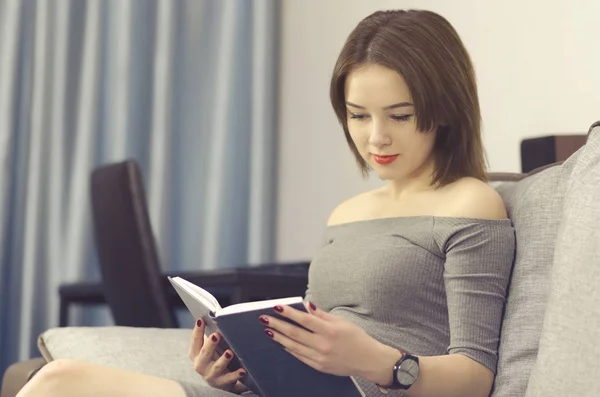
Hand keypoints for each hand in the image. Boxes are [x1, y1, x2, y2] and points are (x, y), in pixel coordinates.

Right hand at [188, 319, 247, 393]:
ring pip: (217, 367)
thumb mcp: (210, 348)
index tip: (201, 320)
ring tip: (229, 352)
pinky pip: (229, 379)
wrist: (219, 380)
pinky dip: (236, 375)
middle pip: (204, 354)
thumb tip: (218, 317)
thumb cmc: (214, 357)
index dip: (197, 331)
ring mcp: (210, 375)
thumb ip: (211, 336)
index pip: (195, 341)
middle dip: (210, 344)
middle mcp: (200, 365)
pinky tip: (243, 370)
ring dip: (223, 360)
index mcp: (195, 354)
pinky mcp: (221, 383)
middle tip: (216, 335)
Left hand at [259, 302, 401, 383]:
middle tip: (264, 319)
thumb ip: (322, 314)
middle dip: (277, 325)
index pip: (304, 320)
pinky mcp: (319, 366)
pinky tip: (281, 342)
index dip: (289, 313)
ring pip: (294, 346)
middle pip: (295, 333)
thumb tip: (306, 305)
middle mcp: (323, 345)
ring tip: (269, 330)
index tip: (277, 307)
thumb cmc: (357, 338)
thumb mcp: (342, 322)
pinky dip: (289, 349)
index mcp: (330, 331)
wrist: (368, 360)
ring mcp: (320, 358)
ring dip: (279, 338)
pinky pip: (300, 356)